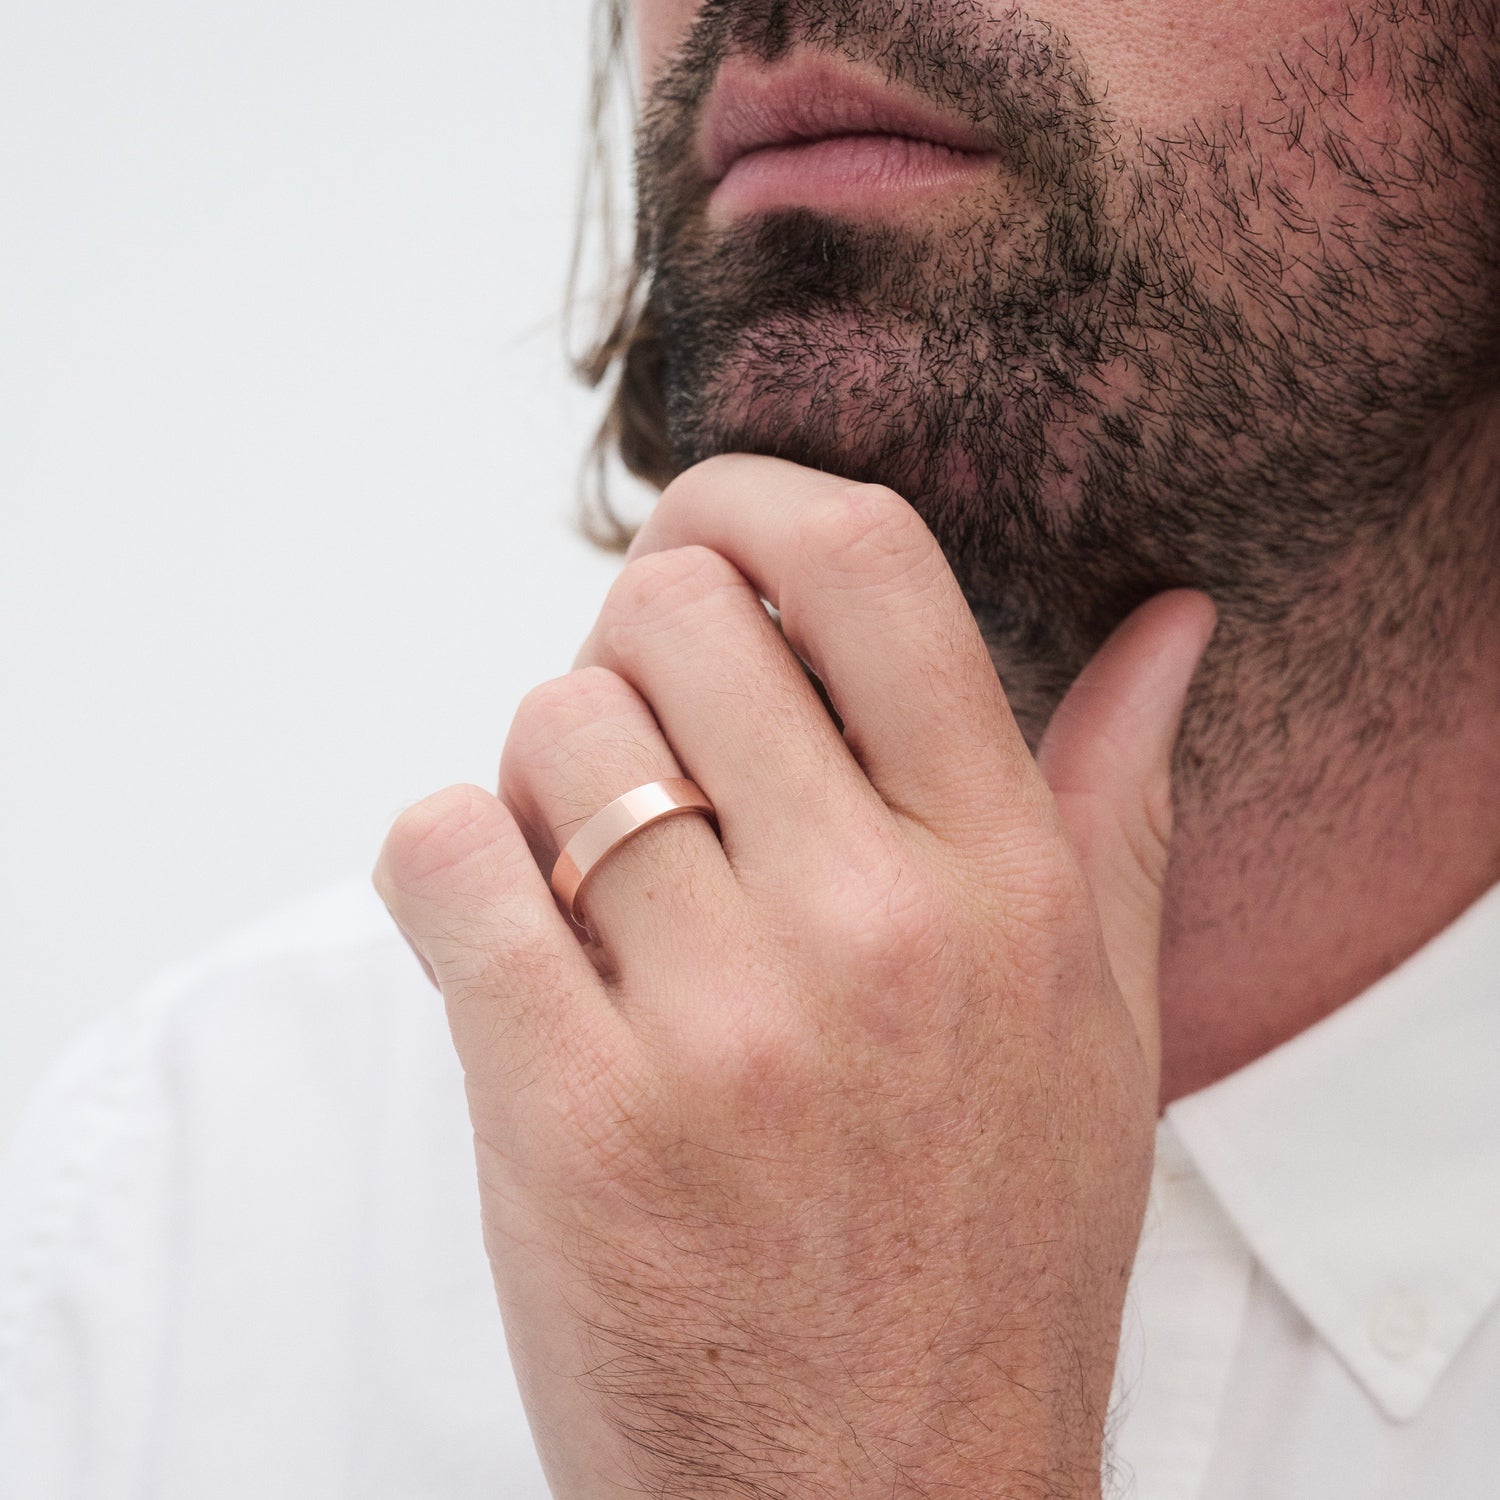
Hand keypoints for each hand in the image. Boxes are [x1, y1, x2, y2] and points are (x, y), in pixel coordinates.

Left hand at [374, 455, 1215, 1498]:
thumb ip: (1117, 799)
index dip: (749, 500)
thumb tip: (1172, 626)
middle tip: (641, 741)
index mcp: (1009, 880)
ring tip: (586, 877)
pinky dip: (446, 861)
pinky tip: (500, 929)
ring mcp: (724, 1024)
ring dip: (539, 776)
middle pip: (672, 616)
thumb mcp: (1100, 1025)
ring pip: (550, 731)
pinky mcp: (572, 1118)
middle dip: (628, 650)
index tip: (702, 535)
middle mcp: (878, 926)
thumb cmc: (987, 1258)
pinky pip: (446, 857)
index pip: (867, 566)